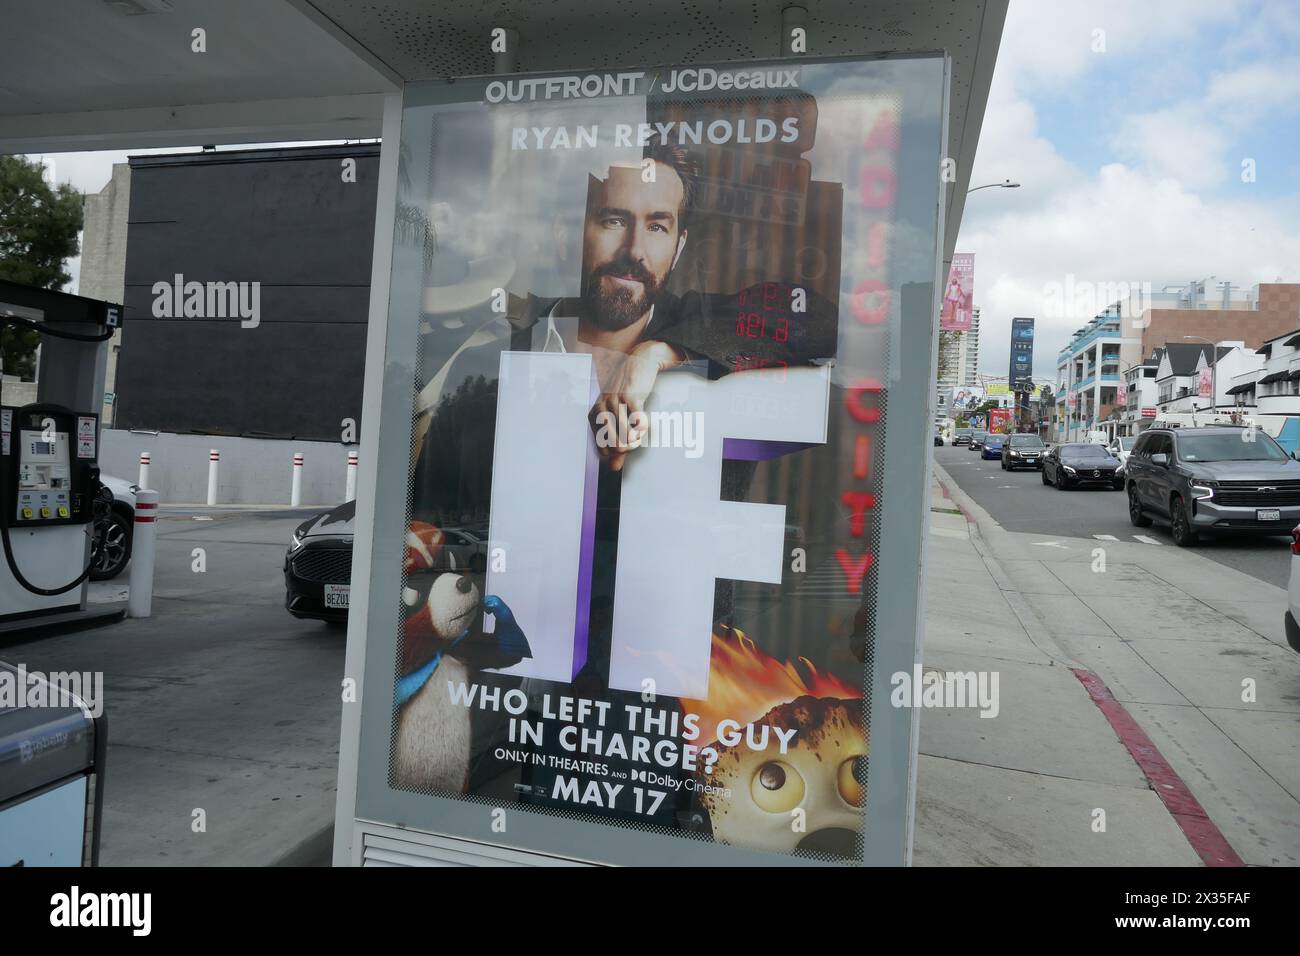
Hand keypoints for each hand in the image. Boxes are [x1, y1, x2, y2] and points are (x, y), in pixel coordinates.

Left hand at [588, 340, 685, 471]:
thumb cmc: (629, 390)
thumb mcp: (620, 415)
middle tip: (635, 444)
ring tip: (640, 437)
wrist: (640, 361)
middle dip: (626, 449)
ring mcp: (616, 401)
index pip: (602, 447)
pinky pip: (636, 421)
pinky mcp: (631, 395)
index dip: (615, 452)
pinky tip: (643, 427)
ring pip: (625, 434)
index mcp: (595, 413)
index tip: (626, 448)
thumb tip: (614, 467)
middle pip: (613, 443)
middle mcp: (602, 407)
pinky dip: (641, 429)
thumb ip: (617, 443)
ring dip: (635, 440)